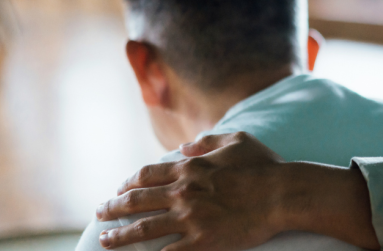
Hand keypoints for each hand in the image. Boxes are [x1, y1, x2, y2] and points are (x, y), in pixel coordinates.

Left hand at [96, 132, 379, 250]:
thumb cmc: (263, 167)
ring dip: (120, 235)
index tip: (120, 189)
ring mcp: (190, 219)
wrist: (282, 194)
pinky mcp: (202, 241)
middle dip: (113, 208)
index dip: (129, 182)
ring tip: (105, 240)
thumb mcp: (237, 140)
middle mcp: (182, 193)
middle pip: (136, 201)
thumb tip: (185, 147)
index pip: (146, 175)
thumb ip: (207, 142)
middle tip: (101, 213)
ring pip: (143, 229)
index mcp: (189, 169)